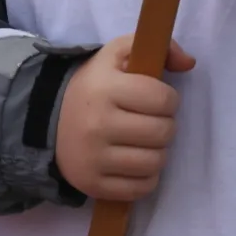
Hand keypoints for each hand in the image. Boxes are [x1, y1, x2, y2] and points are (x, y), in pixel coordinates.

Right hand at [54, 34, 194, 203]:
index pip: (164, 99)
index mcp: (105, 89)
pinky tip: (133, 163)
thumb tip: (189, 62)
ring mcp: (94, 158)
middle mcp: (98, 125)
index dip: (167, 99)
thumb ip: (158, 47)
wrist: (46, 121)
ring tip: (141, 142)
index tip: (153, 99)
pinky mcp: (93, 185)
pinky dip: (146, 178)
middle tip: (148, 122)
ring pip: (156, 162)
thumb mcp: (117, 56)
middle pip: (163, 132)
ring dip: (156, 152)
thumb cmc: (93, 86)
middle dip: (163, 125)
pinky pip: (142, 188)